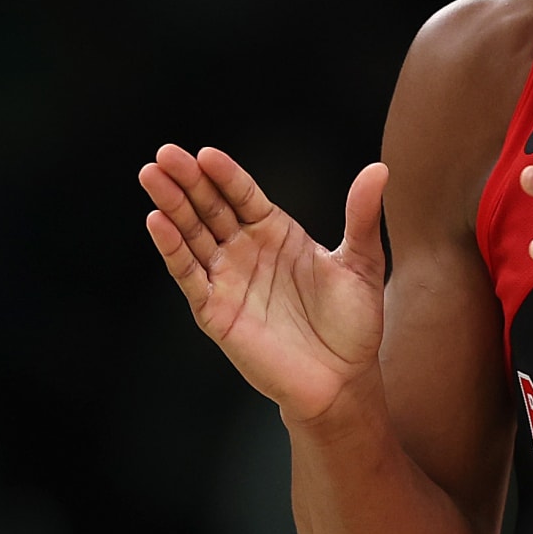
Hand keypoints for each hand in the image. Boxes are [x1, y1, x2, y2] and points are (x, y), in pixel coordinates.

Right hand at [139, 144, 389, 423]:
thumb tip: (380, 168)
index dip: (224, 174)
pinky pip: (189, 275)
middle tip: (165, 154)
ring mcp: (228, 279)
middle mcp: (246, 250)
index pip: (243, 194)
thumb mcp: (362, 262)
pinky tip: (157, 222)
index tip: (206, 153)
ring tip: (152, 177)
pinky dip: (172, 249)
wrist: (344, 380)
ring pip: (192, 235)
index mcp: (276, 232)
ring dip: (171, 206)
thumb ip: (362, 215)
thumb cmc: (353, 323)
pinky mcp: (215, 310)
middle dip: (186, 180)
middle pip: (210, 207)